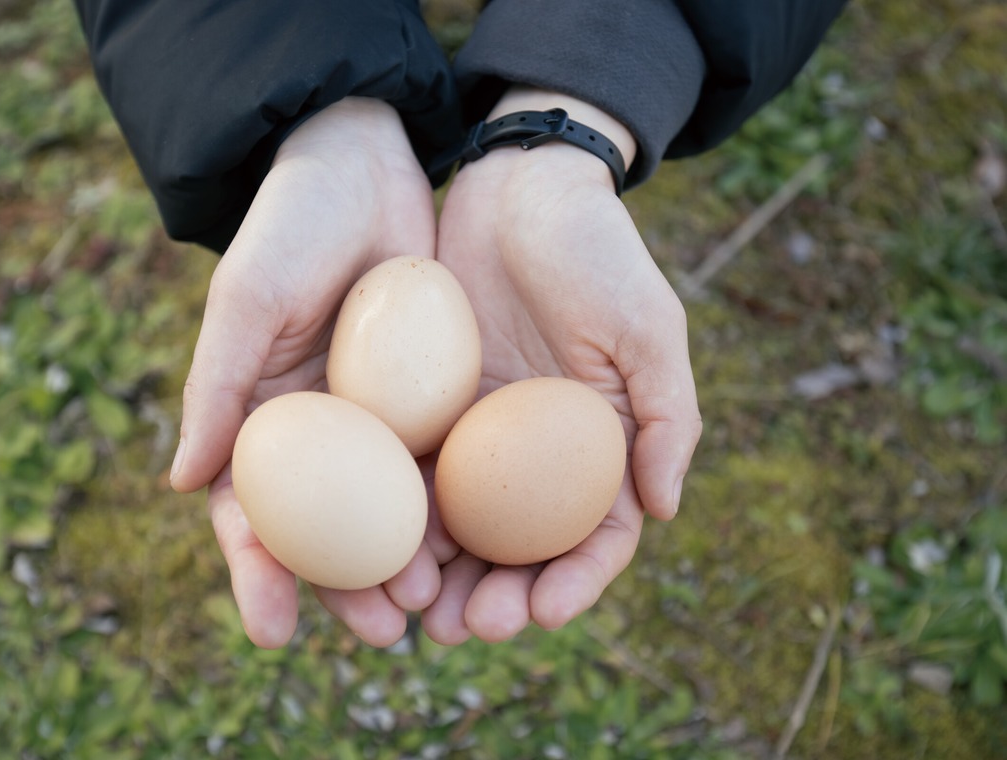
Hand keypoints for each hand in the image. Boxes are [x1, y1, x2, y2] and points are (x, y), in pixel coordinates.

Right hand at [170, 98, 441, 648]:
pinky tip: (476, 546)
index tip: (272, 632)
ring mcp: (378, 423)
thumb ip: (217, 386)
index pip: (251, 516)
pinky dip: (453, 509)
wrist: (364, 164)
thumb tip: (183, 484)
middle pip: (328, 533)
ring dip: (405, 565)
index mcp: (261, 420)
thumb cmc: (290, 225)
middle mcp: (321, 434)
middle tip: (380, 631)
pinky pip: (441, 464)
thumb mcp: (249, 298)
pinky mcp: (430, 401)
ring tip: (430, 606)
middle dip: (346, 590)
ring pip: (390, 514)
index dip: (257, 576)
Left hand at [423, 89, 701, 643]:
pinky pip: (410, 474)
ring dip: (442, 578)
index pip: (595, 535)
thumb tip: (663, 510)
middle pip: (520, 550)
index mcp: (598, 445)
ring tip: (417, 613)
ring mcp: (478, 435)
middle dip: (499, 598)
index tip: (545, 613)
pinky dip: (398, 519)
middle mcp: (536, 454)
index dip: (575, 583)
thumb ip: (668, 418)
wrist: (519, 185)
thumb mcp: (648, 328)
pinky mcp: (426, 409)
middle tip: (465, 629)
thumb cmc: (597, 251)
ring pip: (461, 528)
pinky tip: (375, 549)